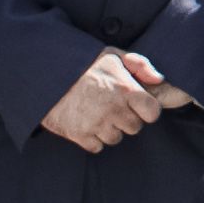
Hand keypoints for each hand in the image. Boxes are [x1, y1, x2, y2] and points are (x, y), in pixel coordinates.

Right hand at [43, 48, 170, 152]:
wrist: (44, 74)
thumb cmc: (81, 63)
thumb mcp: (112, 55)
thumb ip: (139, 64)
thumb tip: (159, 79)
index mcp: (125, 89)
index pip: (152, 113)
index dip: (146, 109)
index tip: (136, 104)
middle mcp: (113, 109)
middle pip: (134, 127)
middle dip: (126, 119)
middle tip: (111, 105)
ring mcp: (96, 123)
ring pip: (115, 138)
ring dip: (109, 129)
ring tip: (95, 112)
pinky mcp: (78, 134)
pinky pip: (96, 147)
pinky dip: (92, 138)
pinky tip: (84, 121)